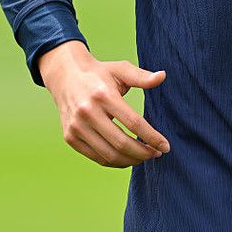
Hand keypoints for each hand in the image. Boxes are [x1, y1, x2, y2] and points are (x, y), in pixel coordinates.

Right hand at [38, 41, 170, 167]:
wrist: (66, 76)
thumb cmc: (100, 73)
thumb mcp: (120, 69)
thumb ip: (142, 76)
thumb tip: (163, 76)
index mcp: (103, 94)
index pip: (133, 122)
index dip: (152, 137)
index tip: (165, 146)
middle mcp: (87, 112)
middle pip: (121, 143)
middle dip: (143, 153)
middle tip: (157, 154)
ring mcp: (76, 127)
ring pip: (108, 155)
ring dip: (130, 160)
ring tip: (144, 157)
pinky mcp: (70, 137)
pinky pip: (96, 157)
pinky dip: (114, 162)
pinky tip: (127, 158)